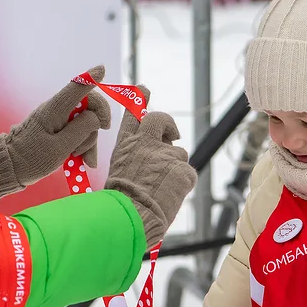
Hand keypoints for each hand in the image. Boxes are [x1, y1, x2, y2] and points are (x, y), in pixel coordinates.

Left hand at [0, 65, 110, 200]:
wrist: (9, 169)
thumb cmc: (31, 158)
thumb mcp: (61, 147)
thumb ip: (82, 129)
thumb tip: (96, 117)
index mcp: (55, 110)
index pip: (75, 88)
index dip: (90, 78)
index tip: (102, 69)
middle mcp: (56, 111)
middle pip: (87, 106)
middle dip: (97, 121)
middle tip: (104, 132)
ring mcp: (57, 120)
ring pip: (85, 123)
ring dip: (90, 140)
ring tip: (85, 160)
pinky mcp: (57, 131)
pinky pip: (77, 133)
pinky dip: (83, 145)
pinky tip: (85, 161)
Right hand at [103, 97, 197, 248]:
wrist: (129, 218)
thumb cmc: (119, 204)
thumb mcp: (118, 174)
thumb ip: (133, 160)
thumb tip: (149, 160)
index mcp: (126, 145)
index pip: (133, 114)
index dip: (140, 100)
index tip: (144, 88)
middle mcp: (146, 144)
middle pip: (160, 119)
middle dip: (168, 124)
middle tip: (173, 135)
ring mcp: (166, 154)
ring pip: (179, 154)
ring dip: (175, 167)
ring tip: (161, 188)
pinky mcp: (183, 169)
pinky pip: (188, 173)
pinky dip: (184, 184)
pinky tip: (171, 196)